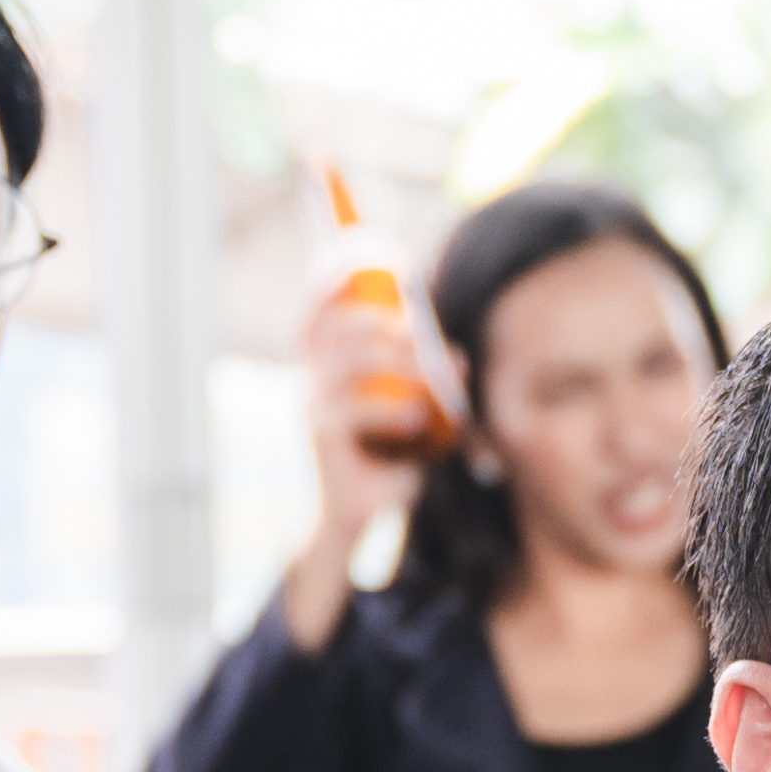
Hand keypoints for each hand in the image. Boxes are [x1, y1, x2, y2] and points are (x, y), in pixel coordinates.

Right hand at [300, 291, 442, 536]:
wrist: (358, 516)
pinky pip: (355, 406)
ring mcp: (312, 405)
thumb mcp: (411, 411)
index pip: (321, 309)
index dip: (338, 277)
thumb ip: (426, 382)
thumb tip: (460, 359)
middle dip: (380, 318)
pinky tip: (420, 419)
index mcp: (326, 365)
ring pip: (347, 359)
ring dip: (395, 359)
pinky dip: (393, 407)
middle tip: (418, 328)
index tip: (376, 254)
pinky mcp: (321, 435)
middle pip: (335, 326)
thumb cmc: (386, 458)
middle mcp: (310, 378)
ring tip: (430, 376)